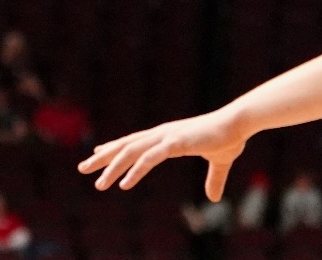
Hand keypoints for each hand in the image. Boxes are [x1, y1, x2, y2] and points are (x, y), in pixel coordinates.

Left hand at [77, 107, 249, 200]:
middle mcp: (160, 135)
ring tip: (99, 184)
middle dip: (103, 158)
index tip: (97, 152)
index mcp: (166, 137)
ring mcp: (165, 138)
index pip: (133, 142)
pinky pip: (149, 159)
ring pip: (131, 153)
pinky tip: (123, 184)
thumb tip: (214, 197)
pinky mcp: (174, 144)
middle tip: (83, 168)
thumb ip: (214, 179)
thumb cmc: (228, 138)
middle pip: (124, 146)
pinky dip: (134, 171)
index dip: (114, 148)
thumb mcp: (219, 162)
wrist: (238, 124)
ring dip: (112, 168)